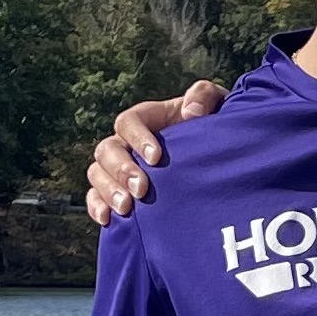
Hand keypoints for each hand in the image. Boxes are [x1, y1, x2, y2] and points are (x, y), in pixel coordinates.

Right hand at [84, 80, 227, 222]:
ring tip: (126, 208)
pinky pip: (96, 197)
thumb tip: (191, 111)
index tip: (156, 158)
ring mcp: (119, 168)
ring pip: (97, 173)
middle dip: (121, 170)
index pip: (128, 122)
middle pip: (107, 150)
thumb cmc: (214, 129)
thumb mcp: (216, 105)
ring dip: (108, 190)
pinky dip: (97, 207)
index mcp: (146, 119)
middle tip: (141, 189)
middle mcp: (127, 142)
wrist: (220, 161)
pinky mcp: (119, 191)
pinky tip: (108, 219)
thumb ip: (204, 96)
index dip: (137, 138)